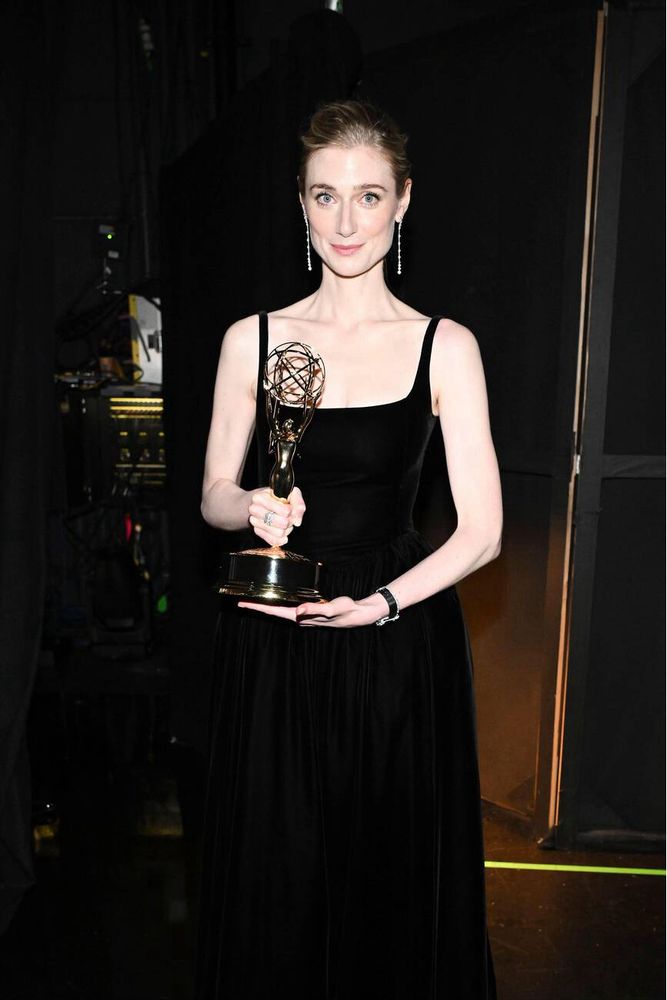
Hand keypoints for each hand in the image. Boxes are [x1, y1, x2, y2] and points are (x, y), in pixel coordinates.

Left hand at [237, 593, 387, 628]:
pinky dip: (280, 602)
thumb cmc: (347, 611)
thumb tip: (298, 611)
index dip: (259, 608)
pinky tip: (278, 597)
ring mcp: (304, 615)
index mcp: (302, 618)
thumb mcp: (333, 609)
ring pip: (281, 609)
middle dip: (258, 606)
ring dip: (268, 605)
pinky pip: (289, 606)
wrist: (359, 614)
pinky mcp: (309, 610)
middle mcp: (300, 618)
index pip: (275, 613)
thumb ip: (316, 610)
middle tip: (241, 599)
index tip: (243, 604)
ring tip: (254, 597)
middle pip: (274, 612)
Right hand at [247, 486, 305, 546]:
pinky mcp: (257, 531)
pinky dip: (282, 538)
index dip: (292, 511)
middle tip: (289, 516)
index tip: (290, 507)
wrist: (264, 500)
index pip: (285, 511)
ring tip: (284, 522)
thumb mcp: (290, 493)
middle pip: (283, 523)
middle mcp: (254, 509)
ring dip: (287, 529)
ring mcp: (254, 521)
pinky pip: (274, 541)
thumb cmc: (278, 496)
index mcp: (260, 497)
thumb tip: (297, 522)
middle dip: (290, 521)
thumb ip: (298, 504)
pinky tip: (282, 531)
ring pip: (279, 533)